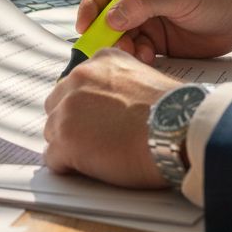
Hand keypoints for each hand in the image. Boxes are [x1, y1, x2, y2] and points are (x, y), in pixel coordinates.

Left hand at [44, 48, 177, 188]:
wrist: (178, 130)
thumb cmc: (173, 111)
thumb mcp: (145, 77)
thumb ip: (121, 84)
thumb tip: (113, 104)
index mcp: (100, 62)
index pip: (76, 83)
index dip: (86, 106)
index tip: (96, 118)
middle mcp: (78, 80)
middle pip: (58, 106)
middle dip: (72, 123)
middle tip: (95, 140)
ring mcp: (67, 110)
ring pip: (53, 133)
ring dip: (70, 146)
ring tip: (98, 157)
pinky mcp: (64, 141)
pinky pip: (53, 159)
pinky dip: (69, 168)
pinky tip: (91, 169)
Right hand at [76, 0, 231, 62]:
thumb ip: (144, 3)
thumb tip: (111, 17)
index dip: (91, 4)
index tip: (85, 25)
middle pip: (107, 14)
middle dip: (105, 32)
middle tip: (107, 48)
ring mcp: (147, 19)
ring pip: (119, 35)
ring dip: (122, 46)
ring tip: (137, 53)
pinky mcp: (156, 41)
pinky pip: (135, 50)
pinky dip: (136, 56)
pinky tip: (148, 58)